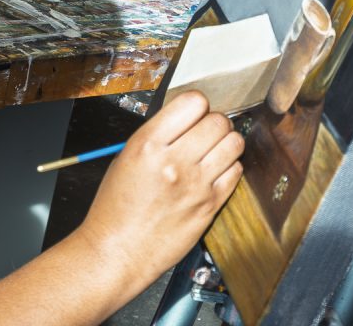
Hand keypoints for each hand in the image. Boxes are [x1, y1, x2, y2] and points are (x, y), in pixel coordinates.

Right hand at [76, 91, 242, 283]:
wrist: (118, 251)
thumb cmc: (116, 208)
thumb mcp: (126, 157)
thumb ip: (157, 135)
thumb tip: (185, 119)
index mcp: (148, 144)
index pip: (193, 102)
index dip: (196, 104)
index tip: (194, 112)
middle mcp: (175, 161)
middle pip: (218, 121)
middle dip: (214, 122)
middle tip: (205, 131)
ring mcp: (196, 184)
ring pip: (234, 143)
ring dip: (226, 141)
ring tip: (213, 149)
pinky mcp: (210, 206)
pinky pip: (236, 172)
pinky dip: (229, 167)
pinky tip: (215, 171)